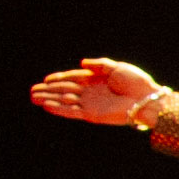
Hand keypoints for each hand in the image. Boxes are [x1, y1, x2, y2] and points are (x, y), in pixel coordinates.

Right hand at [31, 58, 161, 124]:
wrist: (146, 99)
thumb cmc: (136, 82)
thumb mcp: (116, 67)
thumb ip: (99, 65)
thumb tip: (82, 63)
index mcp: (97, 80)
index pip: (73, 79)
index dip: (59, 79)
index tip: (45, 79)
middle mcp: (91, 93)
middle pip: (65, 90)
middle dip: (49, 91)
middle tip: (32, 91)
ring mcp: (91, 104)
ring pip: (65, 102)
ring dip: (49, 100)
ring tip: (34, 98)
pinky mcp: (92, 115)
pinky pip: (72, 112)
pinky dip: (59, 109)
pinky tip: (47, 106)